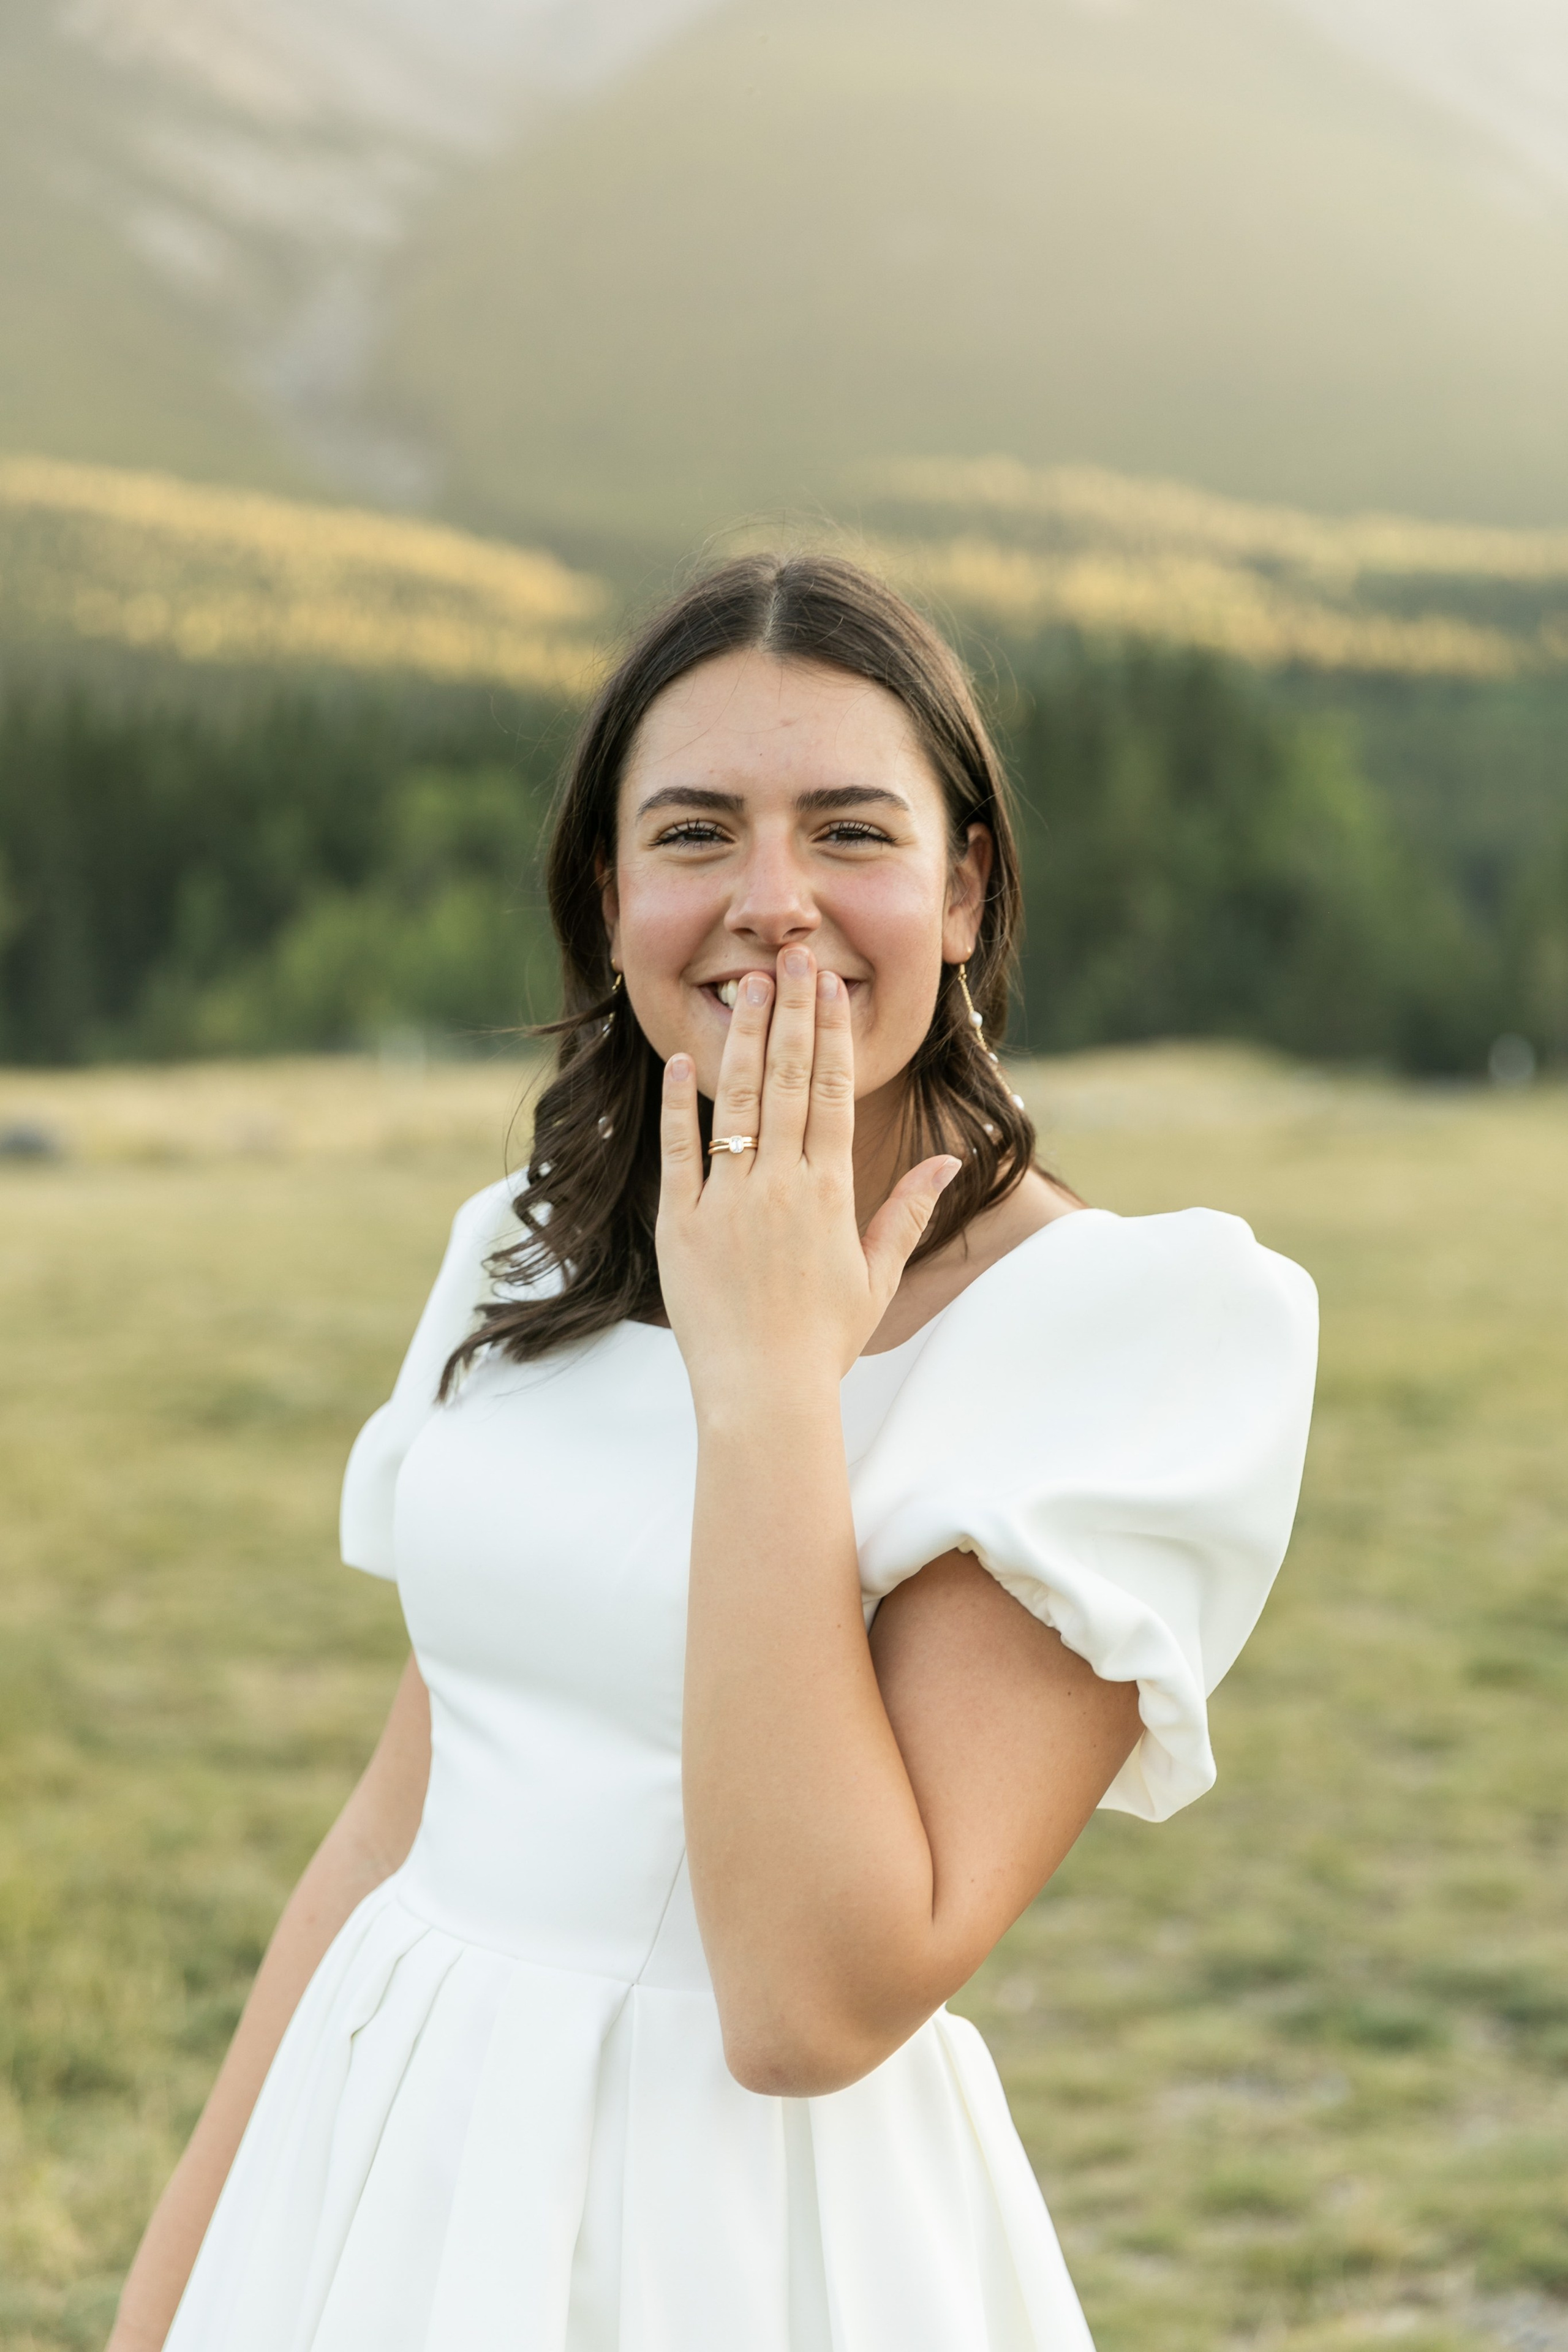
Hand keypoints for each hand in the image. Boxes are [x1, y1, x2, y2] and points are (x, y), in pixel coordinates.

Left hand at [656, 944, 960, 1400]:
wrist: (763, 1394)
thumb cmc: (822, 1341)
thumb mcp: (877, 1277)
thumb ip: (907, 1212)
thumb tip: (948, 1160)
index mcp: (830, 1194)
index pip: (833, 1093)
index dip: (831, 1034)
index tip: (830, 987)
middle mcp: (781, 1187)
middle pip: (789, 1081)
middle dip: (792, 1014)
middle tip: (793, 958)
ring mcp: (729, 1203)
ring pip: (738, 1103)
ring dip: (744, 1039)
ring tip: (746, 984)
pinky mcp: (683, 1224)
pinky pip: (679, 1153)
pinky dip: (681, 1106)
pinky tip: (684, 1061)